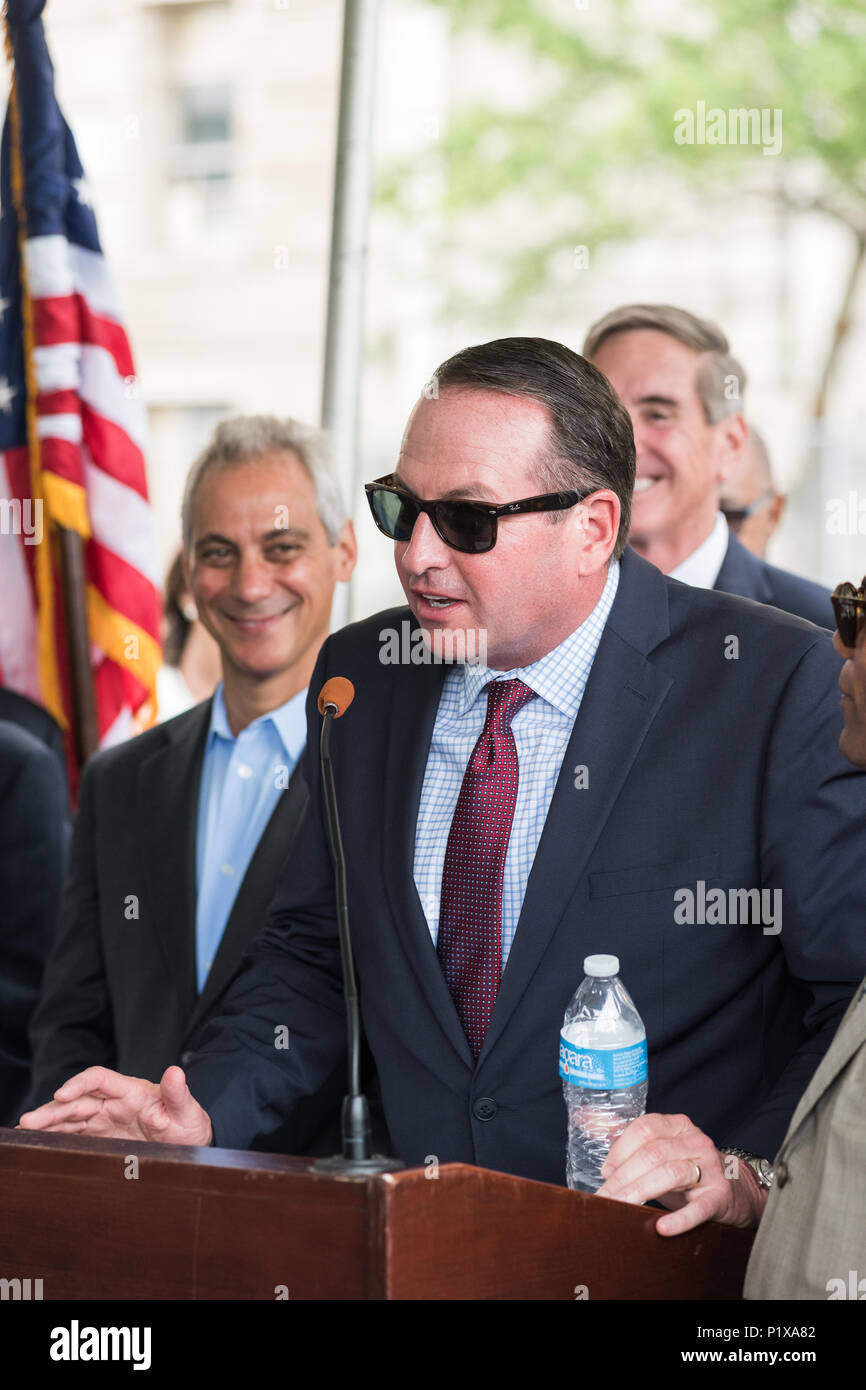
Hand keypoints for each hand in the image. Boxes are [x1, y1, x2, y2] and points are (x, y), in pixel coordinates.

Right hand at [17, 1065, 212, 1146]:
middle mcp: (113, 1102)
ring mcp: (105, 1120)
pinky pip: (74, 1134)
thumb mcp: (188, 1111)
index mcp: (131, 1091)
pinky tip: (37, 1142)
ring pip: (70, 1117)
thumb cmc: (189, 1125)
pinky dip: (55, 1136)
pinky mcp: (101, 1137)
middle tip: (28, 1122)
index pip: (99, 1079)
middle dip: (52, 1109)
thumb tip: (176, 1070)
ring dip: (47, 1123)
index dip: (78, 1084)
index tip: (61, 1094)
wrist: (190, 1144)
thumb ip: (180, 1093)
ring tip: (24, 1132)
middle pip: (77, 1100)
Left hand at [595, 1112, 767, 1235]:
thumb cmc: (688, 1171)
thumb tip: (590, 1122)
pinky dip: (679, 1219)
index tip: (605, 1172)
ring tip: (622, 1206)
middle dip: (624, 1176)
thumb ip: (631, 1142)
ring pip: (670, 1174)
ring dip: (641, 1191)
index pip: (644, 1128)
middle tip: (605, 1196)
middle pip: (653, 1153)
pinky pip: (698, 1208)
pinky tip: (662, 1227)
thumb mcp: (662, 1150)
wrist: (735, 1190)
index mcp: (678, 1126)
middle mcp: (695, 1141)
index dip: (620, 1149)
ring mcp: (710, 1168)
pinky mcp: (720, 1196)